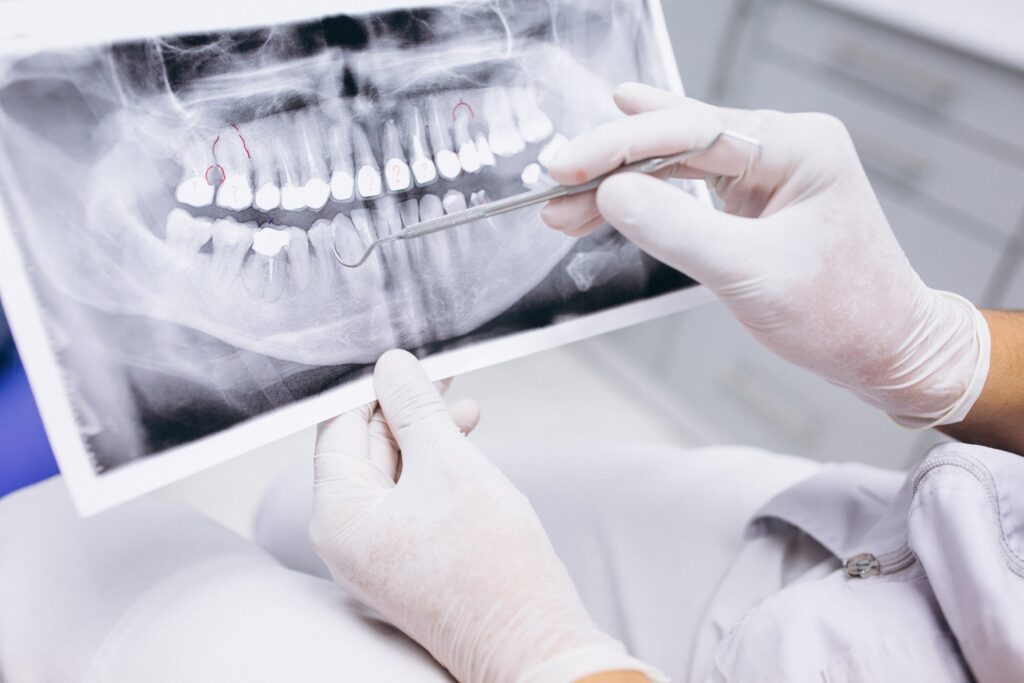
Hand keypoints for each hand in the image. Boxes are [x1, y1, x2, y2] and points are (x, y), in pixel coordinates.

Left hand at [310, 350, 664, 682]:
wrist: (531, 638)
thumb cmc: (490, 564)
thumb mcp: (449, 463)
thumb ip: (414, 408)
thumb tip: (391, 365)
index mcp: (338, 515)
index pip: (337, 428)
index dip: (373, 387)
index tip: (404, 359)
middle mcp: (346, 537)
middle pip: (365, 448)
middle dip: (405, 408)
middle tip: (442, 376)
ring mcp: (376, 552)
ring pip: (393, 471)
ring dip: (426, 436)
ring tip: (464, 407)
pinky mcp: (406, 559)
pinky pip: (410, 498)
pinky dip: (435, 468)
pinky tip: (465, 445)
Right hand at [542, 83, 988, 426]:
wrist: (885, 349)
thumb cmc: (841, 314)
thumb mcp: (750, 273)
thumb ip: (676, 228)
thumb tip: (610, 195)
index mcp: (798, 146)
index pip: (691, 129)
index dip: (620, 146)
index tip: (567, 166)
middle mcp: (783, 146)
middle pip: (677, 138)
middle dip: (612, 163)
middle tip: (554, 185)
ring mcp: (768, 170)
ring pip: (676, 161)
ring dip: (619, 183)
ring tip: (564, 206)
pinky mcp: (753, 198)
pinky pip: (688, 185)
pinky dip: (644, 197)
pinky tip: (607, 187)